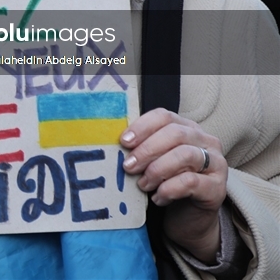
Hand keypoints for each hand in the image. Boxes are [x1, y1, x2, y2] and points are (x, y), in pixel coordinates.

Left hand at [121, 108, 227, 263]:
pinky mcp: (218, 188)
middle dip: (147, 150)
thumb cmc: (167, 184)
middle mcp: (206, 142)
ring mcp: (216, 164)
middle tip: (128, 166)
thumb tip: (118, 144)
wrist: (189, 220)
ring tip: (142, 184)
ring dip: (157, 169)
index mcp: (187, 129)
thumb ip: (141, 148)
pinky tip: (158, 198)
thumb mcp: (153, 162)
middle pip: (175, 134)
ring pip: (185, 155)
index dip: (142, 126)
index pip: (164, 116)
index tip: (124, 142)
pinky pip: (191, 182)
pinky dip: (169, 189)